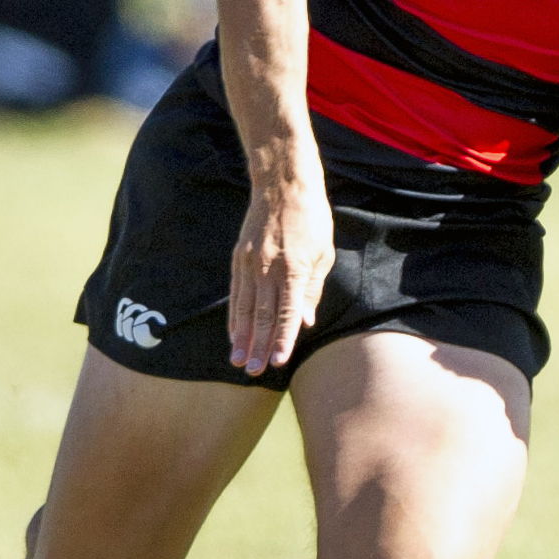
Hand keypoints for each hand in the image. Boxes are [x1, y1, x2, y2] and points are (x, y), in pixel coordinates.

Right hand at [229, 170, 333, 374]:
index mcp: (295, 268)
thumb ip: (312, 291)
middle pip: (263, 316)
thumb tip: (304, 323)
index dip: (283, 339)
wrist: (283, 186)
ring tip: (238, 361)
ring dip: (242, 337)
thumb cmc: (312, 220)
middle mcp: (268, 268)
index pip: (288, 313)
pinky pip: (236, 294)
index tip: (278, 362)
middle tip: (252, 371)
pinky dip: (235, 316)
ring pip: (245, 308)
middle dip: (258, 346)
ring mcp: (250, 263)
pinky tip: (234, 334)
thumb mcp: (324, 254)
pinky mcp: (239, 259)